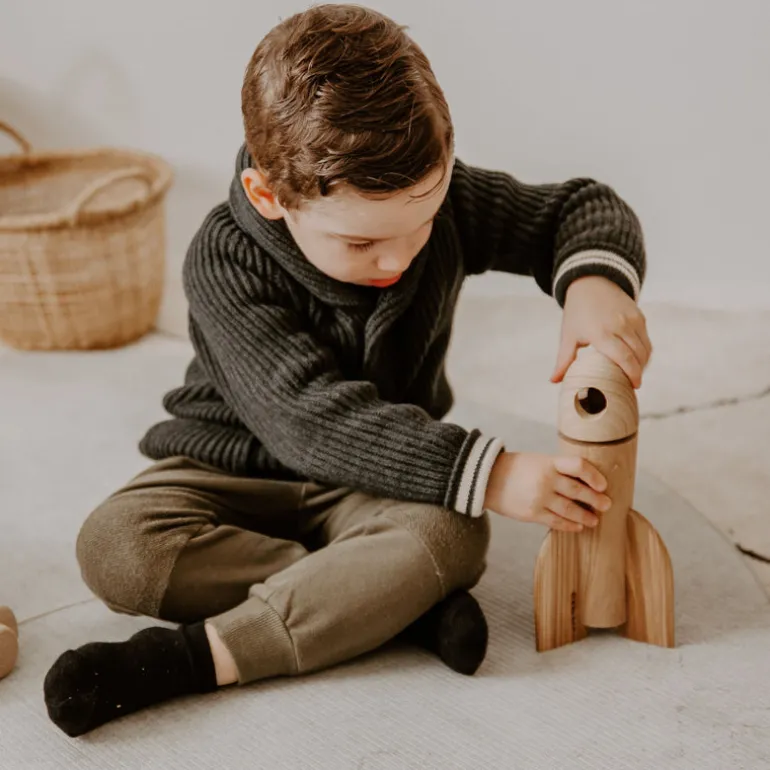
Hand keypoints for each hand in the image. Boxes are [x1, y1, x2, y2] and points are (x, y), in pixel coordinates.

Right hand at [484, 452, 610, 531]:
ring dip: (585, 516)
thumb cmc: (515, 468)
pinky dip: (569, 525)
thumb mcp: (537, 461)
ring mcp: (539, 498)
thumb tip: (583, 482)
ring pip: (570, 510)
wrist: (486, 479)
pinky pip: (556, 522)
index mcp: (548, 463)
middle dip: (596, 499)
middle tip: (607, 505)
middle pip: (578, 491)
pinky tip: (577, 526)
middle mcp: (546, 480)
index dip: (594, 476)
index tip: (603, 485)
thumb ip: (557, 469)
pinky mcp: (532, 513)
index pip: (578, 466)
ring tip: (594, 520)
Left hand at [551, 275, 651, 387]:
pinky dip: (644, 352)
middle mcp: (620, 325)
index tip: (634, 386)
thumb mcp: (568, 335)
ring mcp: (632, 320)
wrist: (591, 283)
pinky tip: (636, 360)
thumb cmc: (577, 312)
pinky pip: (646, 339)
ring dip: (643, 363)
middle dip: (638, 372)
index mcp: (601, 333)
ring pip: (646, 348)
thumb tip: (554, 381)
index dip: (632, 374)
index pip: (624, 358)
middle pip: (638, 356)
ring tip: (634, 373)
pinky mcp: (639, 316)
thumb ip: (564, 360)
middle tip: (632, 384)